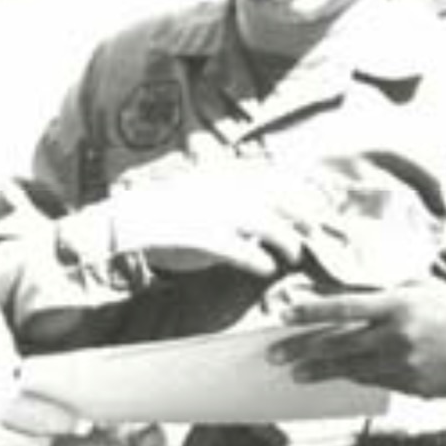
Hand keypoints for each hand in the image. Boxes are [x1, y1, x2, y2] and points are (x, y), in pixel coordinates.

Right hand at [107, 158, 330, 276]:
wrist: (128, 217)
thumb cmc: (163, 205)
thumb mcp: (197, 186)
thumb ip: (224, 186)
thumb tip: (253, 194)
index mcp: (223, 176)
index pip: (272, 181)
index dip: (298, 193)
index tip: (316, 206)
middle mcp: (225, 191)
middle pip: (277, 200)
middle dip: (302, 215)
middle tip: (316, 231)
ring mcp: (216, 212)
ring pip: (266, 224)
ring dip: (286, 240)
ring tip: (294, 254)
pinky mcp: (205, 236)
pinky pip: (240, 249)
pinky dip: (257, 260)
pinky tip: (267, 268)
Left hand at [274, 280, 445, 397]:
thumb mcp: (424, 290)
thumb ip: (387, 296)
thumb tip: (350, 307)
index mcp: (399, 303)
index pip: (344, 308)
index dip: (311, 311)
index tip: (283, 315)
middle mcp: (399, 335)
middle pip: (338, 345)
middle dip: (301, 351)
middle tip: (274, 357)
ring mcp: (406, 364)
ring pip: (353, 369)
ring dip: (322, 372)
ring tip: (297, 374)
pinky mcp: (415, 387)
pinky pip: (378, 382)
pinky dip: (360, 377)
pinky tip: (344, 376)